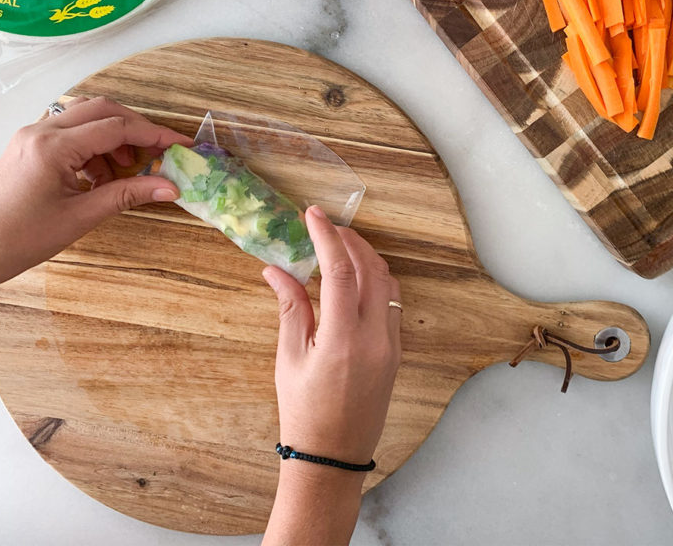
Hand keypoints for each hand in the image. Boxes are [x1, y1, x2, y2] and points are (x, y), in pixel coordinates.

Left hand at [0, 97, 191, 312]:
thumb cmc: (19, 239)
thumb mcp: (81, 217)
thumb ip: (127, 195)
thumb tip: (169, 187)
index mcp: (53, 146)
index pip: (115, 127)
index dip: (154, 134)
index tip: (180, 145)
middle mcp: (41, 131)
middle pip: (102, 109)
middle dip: (136, 128)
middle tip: (161, 152)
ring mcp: (32, 136)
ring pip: (85, 117)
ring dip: (114, 136)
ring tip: (128, 170)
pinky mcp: (28, 147)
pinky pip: (70, 133)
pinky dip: (94, 147)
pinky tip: (101, 176)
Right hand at [262, 206, 401, 544]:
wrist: (333, 457)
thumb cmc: (304, 412)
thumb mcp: (290, 358)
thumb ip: (290, 308)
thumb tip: (277, 268)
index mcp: (344, 338)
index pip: (342, 271)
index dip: (328, 237)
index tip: (314, 215)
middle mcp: (376, 337)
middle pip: (371, 269)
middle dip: (350, 241)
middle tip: (326, 226)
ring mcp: (391, 344)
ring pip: (388, 283)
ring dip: (367, 258)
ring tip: (340, 246)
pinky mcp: (396, 352)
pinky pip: (392, 303)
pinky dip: (377, 280)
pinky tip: (356, 277)